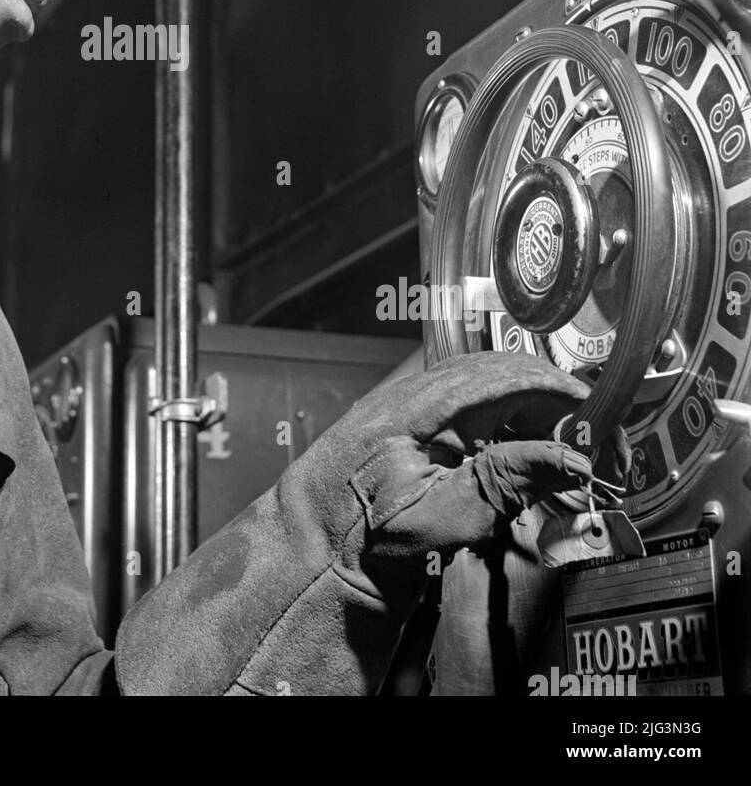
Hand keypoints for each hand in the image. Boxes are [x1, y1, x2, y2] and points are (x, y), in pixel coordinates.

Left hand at [336, 351, 598, 598]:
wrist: (312, 538)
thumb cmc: (364, 531)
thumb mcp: (445, 517)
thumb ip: (507, 484)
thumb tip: (570, 459)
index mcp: (427, 404)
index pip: (514, 375)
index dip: (566, 394)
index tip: (601, 422)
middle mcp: (422, 388)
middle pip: (509, 374)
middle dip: (557, 405)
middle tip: (592, 447)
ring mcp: (416, 398)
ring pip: (494, 386)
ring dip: (534, 415)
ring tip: (561, 458)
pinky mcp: (416, 415)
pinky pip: (474, 402)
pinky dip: (507, 423)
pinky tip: (519, 458)